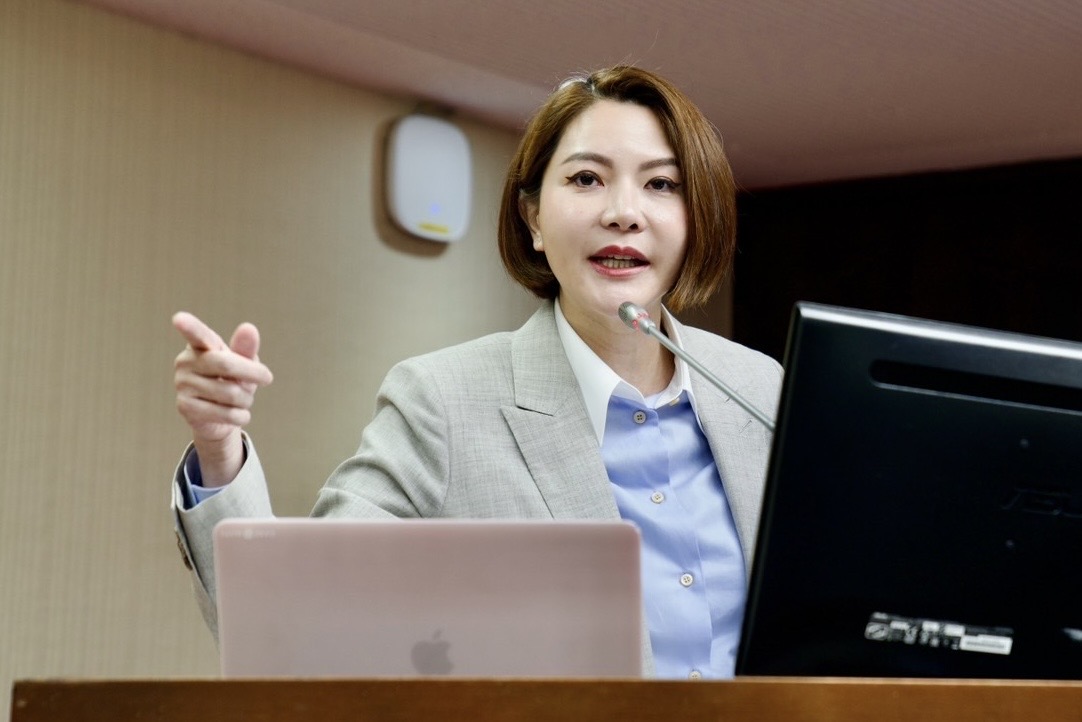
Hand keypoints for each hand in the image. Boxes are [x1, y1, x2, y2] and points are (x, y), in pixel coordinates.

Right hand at [172, 312, 273, 484]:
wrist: (220, 416)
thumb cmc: (233, 382)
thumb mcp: (244, 364)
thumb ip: (246, 348)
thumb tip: (249, 328)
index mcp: (201, 345)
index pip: (196, 334)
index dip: (189, 326)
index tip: (179, 319)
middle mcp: (186, 361)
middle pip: (226, 365)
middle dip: (253, 373)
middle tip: (267, 378)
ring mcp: (182, 384)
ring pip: (229, 393)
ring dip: (246, 399)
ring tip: (243, 400)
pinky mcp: (184, 406)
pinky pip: (224, 413)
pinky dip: (241, 416)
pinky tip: (238, 414)